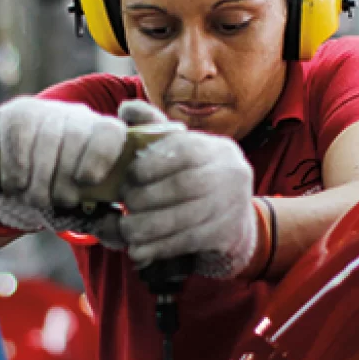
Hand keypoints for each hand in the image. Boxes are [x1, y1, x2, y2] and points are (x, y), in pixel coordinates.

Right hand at [0, 96, 128, 241]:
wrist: (26, 171)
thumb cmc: (66, 189)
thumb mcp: (89, 201)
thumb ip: (106, 216)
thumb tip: (121, 233)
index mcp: (106, 135)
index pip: (110, 133)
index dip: (100, 156)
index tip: (89, 180)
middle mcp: (80, 117)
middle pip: (76, 139)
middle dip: (65, 179)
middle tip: (61, 201)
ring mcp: (48, 111)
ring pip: (45, 142)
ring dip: (39, 181)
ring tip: (36, 199)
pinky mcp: (17, 113)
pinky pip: (18, 141)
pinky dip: (17, 171)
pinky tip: (18, 185)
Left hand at [118, 123, 257, 277]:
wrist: (232, 222)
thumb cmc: (195, 182)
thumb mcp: (180, 154)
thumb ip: (152, 129)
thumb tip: (125, 108)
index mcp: (217, 148)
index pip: (184, 150)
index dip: (151, 163)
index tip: (129, 176)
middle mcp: (232, 173)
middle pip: (183, 185)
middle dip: (146, 197)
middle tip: (125, 205)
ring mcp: (233, 205)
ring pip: (184, 216)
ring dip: (148, 226)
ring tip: (127, 230)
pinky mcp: (228, 233)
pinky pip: (188, 240)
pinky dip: (159, 246)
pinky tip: (140, 250)